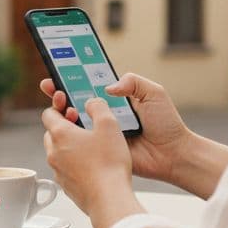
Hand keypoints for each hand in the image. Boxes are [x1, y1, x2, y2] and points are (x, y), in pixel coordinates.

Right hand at [39, 73, 192, 185]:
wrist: (173, 154)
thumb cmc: (167, 124)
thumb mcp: (154, 93)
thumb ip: (133, 82)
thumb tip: (108, 87)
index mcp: (117, 98)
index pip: (91, 85)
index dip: (73, 79)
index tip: (58, 72)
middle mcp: (106, 114)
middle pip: (78, 101)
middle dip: (61, 94)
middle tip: (54, 89)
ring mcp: (102, 132)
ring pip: (76, 121)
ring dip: (64, 112)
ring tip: (62, 104)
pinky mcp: (102, 149)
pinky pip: (83, 142)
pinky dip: (72, 135)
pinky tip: (66, 126)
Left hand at [41, 98, 143, 227]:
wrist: (109, 200)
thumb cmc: (109, 163)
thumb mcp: (109, 125)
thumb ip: (98, 107)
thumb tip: (91, 102)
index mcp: (60, 134)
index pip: (48, 114)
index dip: (59, 108)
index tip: (71, 108)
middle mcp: (53, 153)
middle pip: (51, 134)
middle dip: (64, 128)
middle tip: (83, 127)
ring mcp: (58, 172)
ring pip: (57, 153)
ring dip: (69, 147)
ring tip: (91, 147)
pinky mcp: (65, 187)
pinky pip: (65, 170)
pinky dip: (74, 165)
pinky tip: (93, 167)